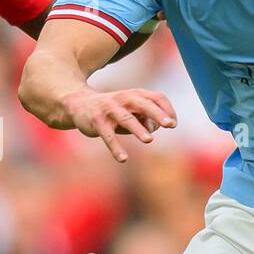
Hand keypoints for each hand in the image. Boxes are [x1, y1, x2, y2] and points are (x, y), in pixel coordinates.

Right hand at [61, 87, 176, 162]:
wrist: (79, 105)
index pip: (156, 97)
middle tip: (169, 124)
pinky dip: (115, 147)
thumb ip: (145, 120)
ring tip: (149, 140)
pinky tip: (123, 159)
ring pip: (126, 118)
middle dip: (157, 113)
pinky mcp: (97, 121)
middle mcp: (123, 99)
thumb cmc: (113, 112)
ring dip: (138, 129)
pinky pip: (107, 135)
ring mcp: (109, 109)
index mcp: (135, 95)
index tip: (174, 123)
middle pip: (143, 104)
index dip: (167, 109)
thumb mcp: (131, 113)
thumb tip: (154, 129)